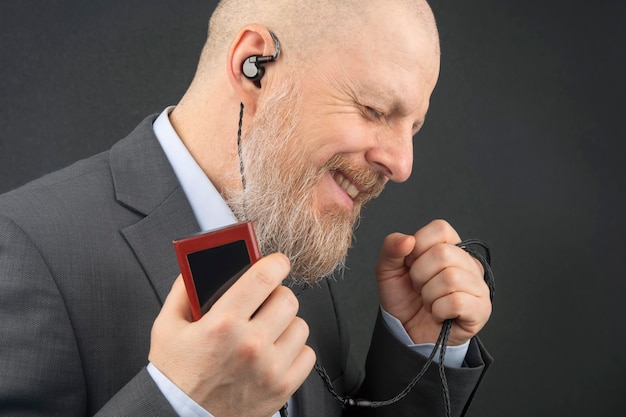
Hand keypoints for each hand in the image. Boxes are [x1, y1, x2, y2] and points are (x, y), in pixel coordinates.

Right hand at [149, 253, 315, 416]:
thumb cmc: (176, 377)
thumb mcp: (167, 328)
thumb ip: (182, 292)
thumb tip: (195, 268)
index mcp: (223, 324)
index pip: (263, 277)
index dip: (276, 263)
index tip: (278, 262)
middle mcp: (251, 345)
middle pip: (287, 298)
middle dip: (276, 295)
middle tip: (265, 301)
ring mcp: (270, 368)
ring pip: (300, 325)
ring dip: (286, 323)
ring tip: (268, 330)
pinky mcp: (282, 388)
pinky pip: (307, 354)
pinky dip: (294, 350)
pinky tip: (275, 352)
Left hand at [375, 220, 491, 345]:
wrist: (407, 331)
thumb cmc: (403, 298)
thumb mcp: (387, 269)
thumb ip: (391, 248)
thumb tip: (407, 240)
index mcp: (450, 246)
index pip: (441, 229)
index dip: (419, 247)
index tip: (411, 264)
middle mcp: (468, 263)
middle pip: (443, 254)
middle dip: (420, 275)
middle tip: (420, 288)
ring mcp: (478, 285)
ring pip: (450, 278)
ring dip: (429, 295)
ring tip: (429, 301)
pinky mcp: (481, 309)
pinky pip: (457, 301)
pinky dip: (439, 310)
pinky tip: (439, 314)